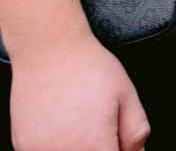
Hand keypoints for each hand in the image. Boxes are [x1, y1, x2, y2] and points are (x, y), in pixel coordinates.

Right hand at [8, 36, 147, 149]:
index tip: (119, 139)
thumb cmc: (88, 68)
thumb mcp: (127, 95)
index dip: (120, 150)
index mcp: (94, 145)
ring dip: (79, 145)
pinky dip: (57, 143)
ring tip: (81, 119)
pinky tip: (63, 122)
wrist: (49, 50)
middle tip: (101, 121)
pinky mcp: (23, 145)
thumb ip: (135, 131)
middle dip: (102, 146)